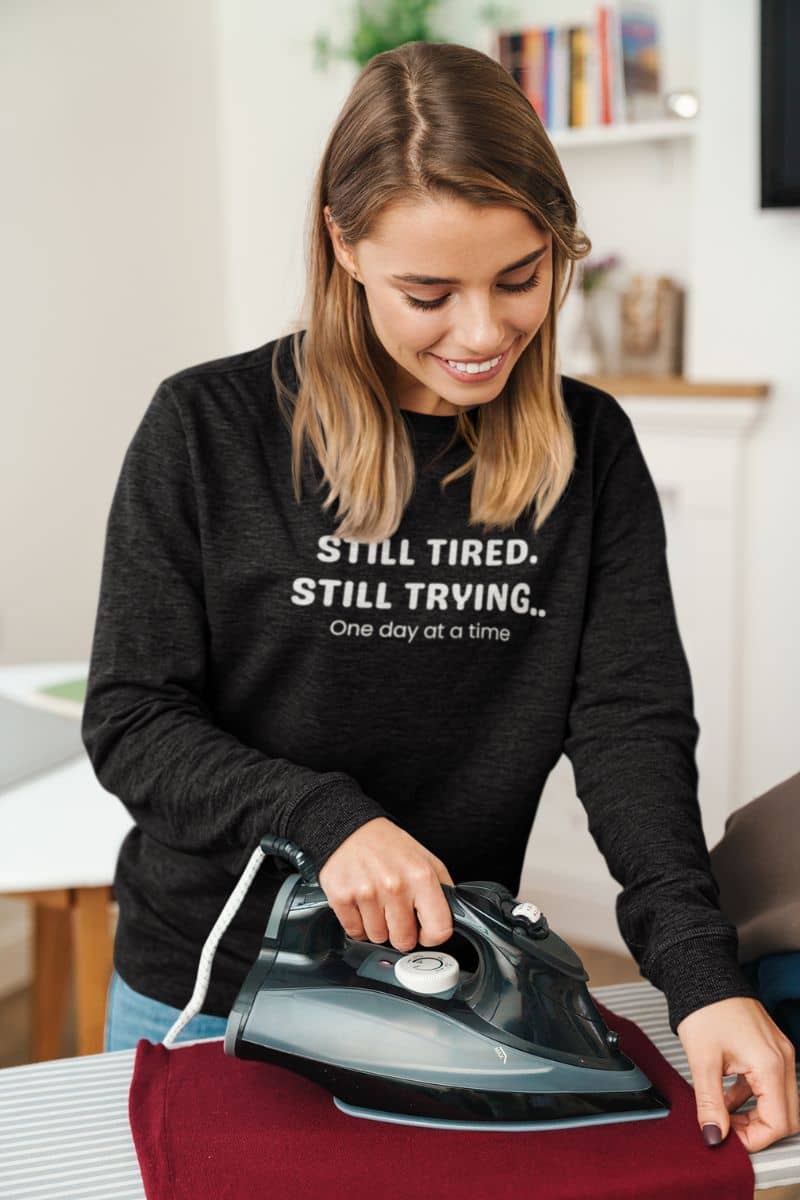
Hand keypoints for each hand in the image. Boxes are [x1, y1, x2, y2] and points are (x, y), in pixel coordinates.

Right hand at [318, 817, 454, 952]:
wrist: (350, 829)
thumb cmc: (389, 846)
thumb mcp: (426, 860)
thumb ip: (442, 890)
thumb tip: (451, 918)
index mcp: (421, 876)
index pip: (438, 930)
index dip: (432, 936)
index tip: (424, 930)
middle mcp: (395, 886)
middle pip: (404, 941)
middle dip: (401, 932)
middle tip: (395, 912)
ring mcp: (366, 893)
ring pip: (378, 938)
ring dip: (377, 927)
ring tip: (376, 903)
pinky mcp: (341, 898)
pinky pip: (355, 932)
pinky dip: (358, 923)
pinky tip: (361, 904)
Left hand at [677, 996, 799, 1151]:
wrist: (703, 974)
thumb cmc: (704, 1008)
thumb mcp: (702, 1061)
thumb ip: (710, 1103)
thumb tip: (714, 1136)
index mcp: (770, 1064)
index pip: (778, 1122)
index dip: (754, 1138)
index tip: (729, 1139)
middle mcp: (782, 1058)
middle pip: (786, 1115)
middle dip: (758, 1129)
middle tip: (728, 1130)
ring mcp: (779, 1052)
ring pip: (780, 1100)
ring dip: (755, 1113)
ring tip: (725, 1115)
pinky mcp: (770, 1047)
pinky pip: (770, 1083)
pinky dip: (753, 1095)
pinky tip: (728, 1096)